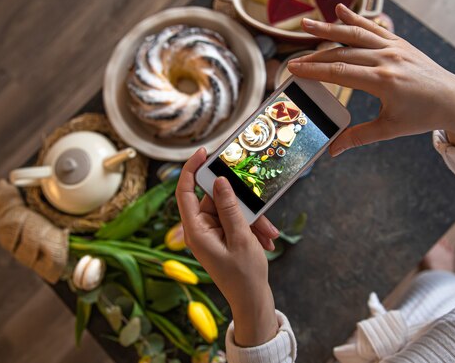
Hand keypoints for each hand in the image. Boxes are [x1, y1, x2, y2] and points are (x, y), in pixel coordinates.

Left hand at [176, 148, 279, 345]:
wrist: (252, 301)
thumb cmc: (244, 275)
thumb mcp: (240, 237)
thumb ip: (230, 207)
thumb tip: (219, 181)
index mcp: (196, 230)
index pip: (185, 192)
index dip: (191, 169)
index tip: (204, 152)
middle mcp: (200, 229)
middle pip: (216, 200)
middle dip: (241, 204)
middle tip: (261, 212)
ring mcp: (212, 233)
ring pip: (231, 210)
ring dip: (252, 220)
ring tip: (269, 235)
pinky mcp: (223, 236)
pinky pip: (237, 221)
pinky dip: (252, 228)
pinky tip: (267, 240)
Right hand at [288, 4, 454, 154]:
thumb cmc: (423, 116)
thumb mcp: (389, 129)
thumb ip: (358, 137)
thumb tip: (333, 151)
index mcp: (383, 81)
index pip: (340, 73)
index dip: (314, 70)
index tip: (294, 69)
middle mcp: (387, 59)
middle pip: (342, 54)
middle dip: (315, 57)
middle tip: (294, 61)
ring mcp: (394, 47)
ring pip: (355, 34)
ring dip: (328, 28)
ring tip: (306, 24)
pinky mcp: (399, 42)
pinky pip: (373, 27)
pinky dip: (356, 17)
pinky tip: (338, 9)